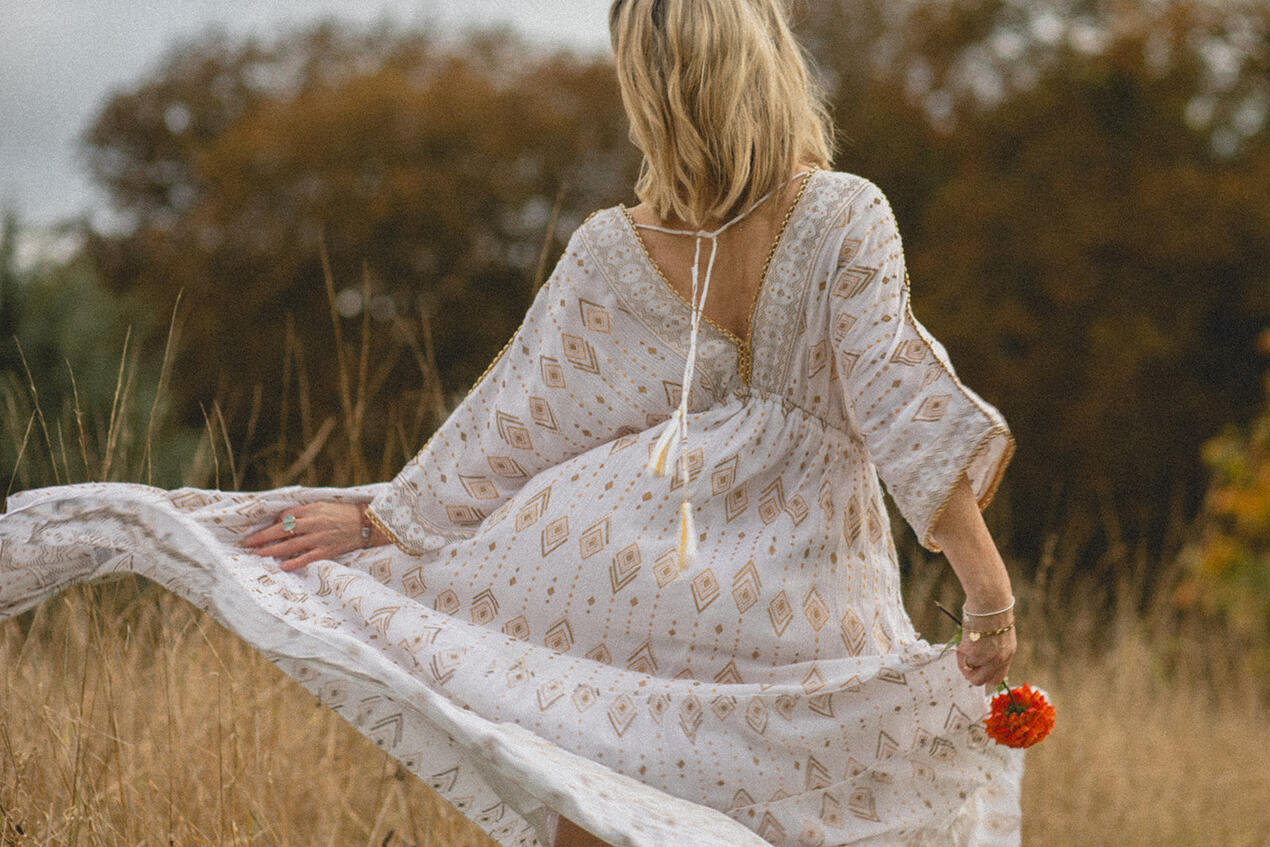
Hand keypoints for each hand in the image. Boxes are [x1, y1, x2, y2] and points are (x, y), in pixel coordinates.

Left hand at [241, 501, 369, 571]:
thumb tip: (285, 519)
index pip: (286, 516)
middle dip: (263, 536)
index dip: (275, 522)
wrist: (368, 524)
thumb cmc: (344, 514)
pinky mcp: (327, 551)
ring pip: (290, 545)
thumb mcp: (324, 506)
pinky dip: (294, 562)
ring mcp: (319, 538)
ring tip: (258, 554)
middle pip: (282, 530)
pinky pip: (306, 558)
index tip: (268, 529)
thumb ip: (306, 511)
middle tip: (248, 543)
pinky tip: (282, 566)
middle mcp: (313, 524)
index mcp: (312, 510)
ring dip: (272, 550)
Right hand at [955, 617, 1015, 688]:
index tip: (975, 667)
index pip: (997, 679)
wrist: (990, 602)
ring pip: (968, 671)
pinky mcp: (974, 652)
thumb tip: (976, 657)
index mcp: (1008, 653)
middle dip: (969, 674)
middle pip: (979, 681)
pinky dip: (959, 650)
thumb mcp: (998, 633)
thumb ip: (992, 647)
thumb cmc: (992, 611)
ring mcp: (986, 657)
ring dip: (962, 660)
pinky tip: (963, 638)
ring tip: (962, 645)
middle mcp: (999, 659)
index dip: (983, 676)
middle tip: (964, 661)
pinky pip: (962, 658)